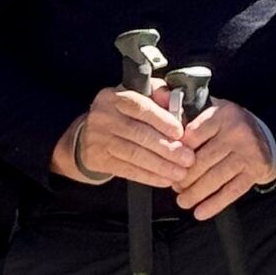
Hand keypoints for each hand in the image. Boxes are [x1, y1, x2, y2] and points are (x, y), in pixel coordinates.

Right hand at [55, 83, 192, 189]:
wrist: (87, 134)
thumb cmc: (122, 114)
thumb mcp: (138, 96)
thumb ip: (158, 94)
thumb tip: (174, 102)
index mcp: (115, 97)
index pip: (141, 107)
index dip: (162, 121)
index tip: (180, 134)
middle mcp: (103, 116)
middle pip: (139, 134)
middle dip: (167, 148)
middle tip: (188, 159)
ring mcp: (98, 139)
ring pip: (134, 154)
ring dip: (161, 166)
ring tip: (180, 173)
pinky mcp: (96, 159)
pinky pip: (126, 170)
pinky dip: (148, 177)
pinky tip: (164, 180)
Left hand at [174, 98, 275, 219]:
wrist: (265, 138)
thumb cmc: (228, 126)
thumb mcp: (210, 109)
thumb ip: (183, 105)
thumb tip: (159, 95)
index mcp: (222, 114)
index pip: (192, 135)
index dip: (176, 152)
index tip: (166, 162)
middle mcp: (237, 132)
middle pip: (202, 160)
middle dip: (184, 177)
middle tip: (174, 187)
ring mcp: (248, 152)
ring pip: (215, 177)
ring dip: (195, 194)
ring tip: (183, 201)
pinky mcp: (256, 170)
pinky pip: (232, 191)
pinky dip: (214, 204)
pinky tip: (200, 212)